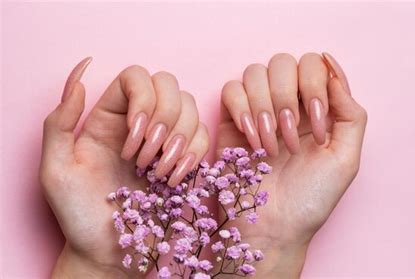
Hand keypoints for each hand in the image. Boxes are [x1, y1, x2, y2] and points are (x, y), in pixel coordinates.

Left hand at [40, 58, 209, 277]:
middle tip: (145, 158)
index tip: (133, 138)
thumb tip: (79, 78)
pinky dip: (193, 155)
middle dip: (164, 120)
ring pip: (190, 107)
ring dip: (179, 140)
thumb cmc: (79, 215)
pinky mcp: (184, 158)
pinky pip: (203, 135)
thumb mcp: (56, 170)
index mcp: (107, 117)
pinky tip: (173, 178)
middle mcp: (139, 121)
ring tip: (158, 173)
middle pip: (169, 85)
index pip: (136, 77)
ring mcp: (164, 139)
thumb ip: (58, 123)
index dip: (143, 99)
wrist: (110, 251)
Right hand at [217, 52, 366, 276]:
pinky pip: (230, 90)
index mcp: (316, 108)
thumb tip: (333, 70)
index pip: (313, 64)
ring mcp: (257, 110)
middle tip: (291, 138)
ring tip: (271, 146)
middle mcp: (287, 103)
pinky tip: (252, 140)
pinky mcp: (231, 121)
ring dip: (264, 107)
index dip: (314, 86)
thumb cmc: (310, 199)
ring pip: (254, 72)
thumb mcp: (346, 160)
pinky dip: (241, 110)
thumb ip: (350, 113)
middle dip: (286, 97)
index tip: (316, 125)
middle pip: (282, 61)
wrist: (273, 227)